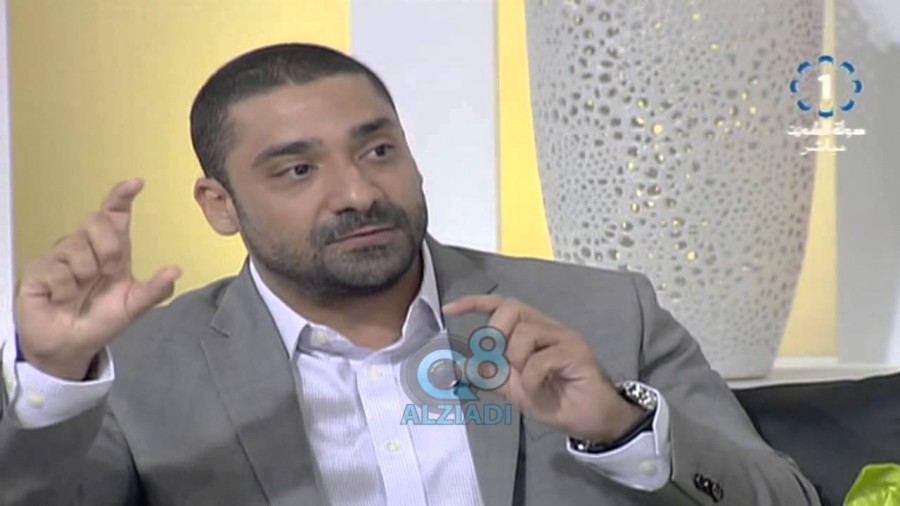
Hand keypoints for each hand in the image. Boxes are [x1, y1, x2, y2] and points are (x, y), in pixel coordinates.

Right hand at [14, 179, 180, 379]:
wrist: (71, 346)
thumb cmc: (101, 320)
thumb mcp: (133, 307)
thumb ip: (155, 290)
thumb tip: (175, 270)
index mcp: (111, 250)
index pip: (114, 214)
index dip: (122, 196)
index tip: (135, 183)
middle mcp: (85, 246)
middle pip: (96, 221)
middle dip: (108, 248)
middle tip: (108, 274)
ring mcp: (59, 256)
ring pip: (75, 247)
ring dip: (84, 275)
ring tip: (80, 292)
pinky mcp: (37, 270)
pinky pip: (56, 270)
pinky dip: (64, 289)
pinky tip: (61, 299)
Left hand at [442, 295, 644, 442]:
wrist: (589, 421)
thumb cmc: (555, 399)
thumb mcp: (513, 388)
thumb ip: (489, 374)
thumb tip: (457, 365)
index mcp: (531, 330)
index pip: (501, 304)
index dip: (475, 303)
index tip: (449, 309)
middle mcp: (548, 327)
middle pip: (512, 308)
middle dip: (496, 334)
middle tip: (500, 362)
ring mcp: (564, 337)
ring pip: (525, 333)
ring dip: (517, 361)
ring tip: (528, 381)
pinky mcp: (577, 353)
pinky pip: (542, 359)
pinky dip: (532, 379)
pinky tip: (540, 391)